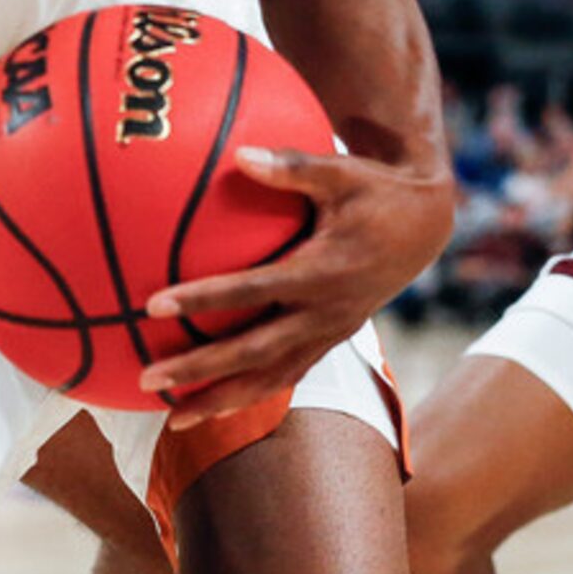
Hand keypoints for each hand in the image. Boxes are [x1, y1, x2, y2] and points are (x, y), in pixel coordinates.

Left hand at [137, 145, 451, 424]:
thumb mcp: (341, 172)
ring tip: (175, 420)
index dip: (204, 299)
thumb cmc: (377, 190)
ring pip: (272, 379)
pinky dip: (252, 394)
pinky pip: (288, 376)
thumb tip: (239, 153)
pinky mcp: (332, 340)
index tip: (153, 306)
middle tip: (148, 379)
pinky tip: (215, 405)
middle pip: (254, 353)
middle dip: (201, 370)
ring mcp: (330, 333)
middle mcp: (326, 313)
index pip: (253, 291)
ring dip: (223, 401)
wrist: (424, 226)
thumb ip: (292, 166)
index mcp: (323, 272)